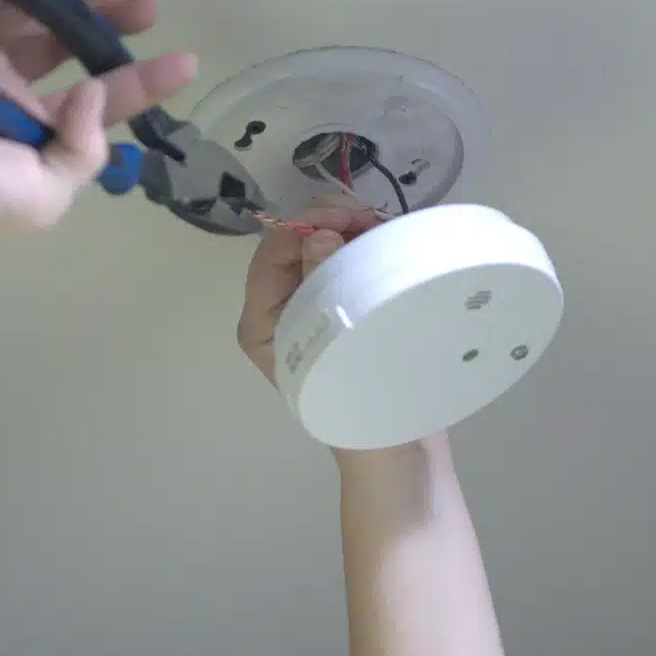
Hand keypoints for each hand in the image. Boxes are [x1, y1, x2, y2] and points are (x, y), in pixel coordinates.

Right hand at [0, 0, 196, 236]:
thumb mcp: (46, 196)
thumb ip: (84, 150)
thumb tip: (95, 93)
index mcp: (36, 125)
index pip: (103, 93)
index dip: (147, 78)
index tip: (186, 60)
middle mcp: (10, 78)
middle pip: (73, 31)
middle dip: (112, 14)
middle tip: (139, 7)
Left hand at [235, 203, 386, 383]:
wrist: (393, 439)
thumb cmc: (358, 397)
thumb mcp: (335, 340)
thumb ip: (324, 283)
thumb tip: (317, 234)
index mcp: (261, 322)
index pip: (270, 256)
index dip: (304, 226)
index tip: (346, 216)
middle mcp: (279, 308)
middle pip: (294, 245)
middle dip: (330, 222)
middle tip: (371, 218)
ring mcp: (310, 303)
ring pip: (320, 246)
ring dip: (350, 229)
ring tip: (383, 228)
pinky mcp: (341, 301)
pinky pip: (344, 259)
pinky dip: (363, 243)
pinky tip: (387, 239)